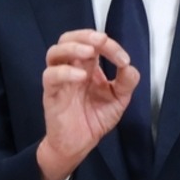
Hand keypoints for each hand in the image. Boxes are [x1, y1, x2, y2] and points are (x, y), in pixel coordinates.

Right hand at [36, 29, 139, 179]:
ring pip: (55, 52)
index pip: (94, 44)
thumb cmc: (95, 118)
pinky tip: (81, 77)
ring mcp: (59, 79)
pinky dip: (64, 72)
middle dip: (85, 35)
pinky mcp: (51, 93)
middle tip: (101, 41)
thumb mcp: (118, 100)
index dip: (109, 46)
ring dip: (72, 47)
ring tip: (89, 53)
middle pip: (68, 38)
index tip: (123, 59)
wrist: (79, 144)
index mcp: (88, 66)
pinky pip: (50, 76)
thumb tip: (129, 66)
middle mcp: (72, 68)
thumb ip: (126, 83)